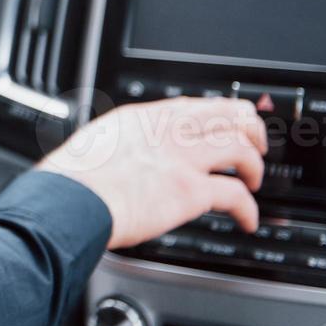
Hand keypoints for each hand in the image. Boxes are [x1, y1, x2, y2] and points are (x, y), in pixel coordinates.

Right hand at [38, 97, 267, 249]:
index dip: (220, 114)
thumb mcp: (96, 140)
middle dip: (250, 130)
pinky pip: (235, 196)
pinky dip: (249, 209)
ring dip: (254, 166)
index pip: (195, 106)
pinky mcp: (190, 190)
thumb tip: (125, 153)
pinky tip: (247, 219)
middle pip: (228, 116)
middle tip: (256, 144)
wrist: (69, 199)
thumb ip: (121, 141)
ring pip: (241, 149)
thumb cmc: (71, 179)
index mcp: (143, 117)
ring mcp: (181, 158)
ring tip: (253, 180)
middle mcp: (167, 131)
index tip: (228, 123)